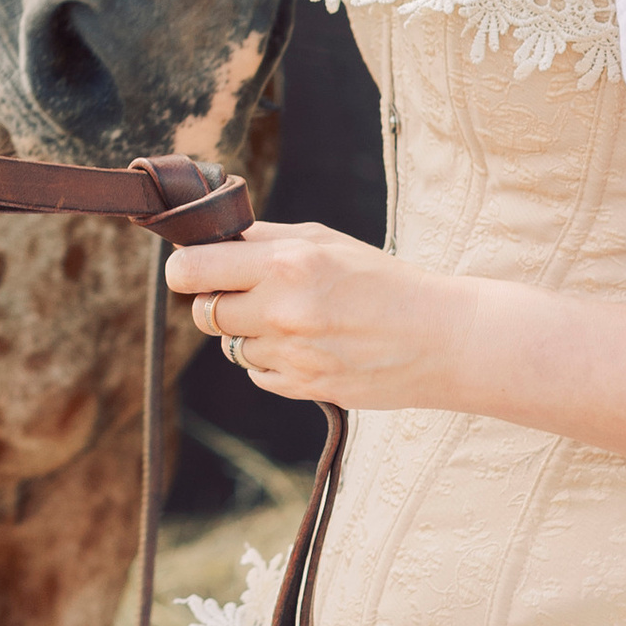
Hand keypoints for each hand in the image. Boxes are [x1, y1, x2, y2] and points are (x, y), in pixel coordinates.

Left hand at [165, 221, 454, 407]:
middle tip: (247, 295)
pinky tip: (312, 347)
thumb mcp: (326, 241)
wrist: (441, 339)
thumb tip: (212, 237)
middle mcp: (282, 311)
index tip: (192, 270)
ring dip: (250, 335)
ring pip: (232, 347)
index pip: (193, 270)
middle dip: (217, 303)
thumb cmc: (384, 281)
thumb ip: (265, 239)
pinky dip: (274, 362)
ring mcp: (292, 355)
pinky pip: (259, 375)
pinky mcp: (303, 388)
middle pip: (205, 314)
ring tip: (297, 321)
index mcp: (286, 263)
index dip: (184, 270)